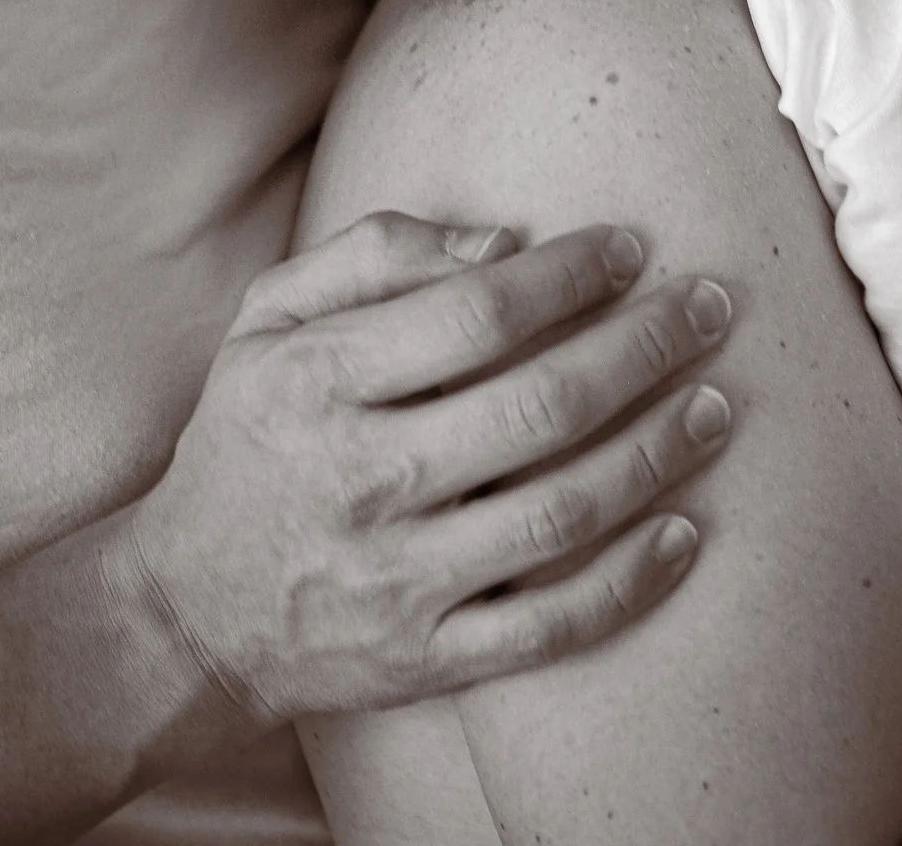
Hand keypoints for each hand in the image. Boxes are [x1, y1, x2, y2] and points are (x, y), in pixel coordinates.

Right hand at [124, 212, 732, 730]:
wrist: (184, 609)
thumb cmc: (249, 435)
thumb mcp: (271, 318)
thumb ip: (375, 255)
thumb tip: (502, 243)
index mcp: (319, 380)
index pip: (474, 315)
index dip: (568, 275)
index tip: (630, 248)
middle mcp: (360, 478)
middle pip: (538, 407)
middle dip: (644, 348)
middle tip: (710, 308)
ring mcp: (396, 578)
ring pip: (559, 513)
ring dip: (657, 454)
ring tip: (716, 406)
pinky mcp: (423, 659)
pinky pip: (549, 626)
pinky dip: (631, 584)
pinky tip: (685, 533)